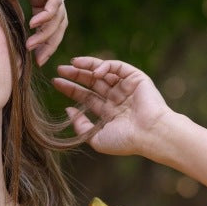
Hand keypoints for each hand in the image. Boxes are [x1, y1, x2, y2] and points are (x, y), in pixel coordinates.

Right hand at [0, 0, 66, 65]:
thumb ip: (14, 11)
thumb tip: (19, 32)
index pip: (49, 24)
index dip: (44, 42)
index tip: (34, 58)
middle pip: (59, 24)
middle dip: (50, 44)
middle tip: (40, 60)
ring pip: (58, 17)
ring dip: (46, 34)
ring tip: (32, 45)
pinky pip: (54, 3)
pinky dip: (46, 17)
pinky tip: (34, 26)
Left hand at [52, 56, 173, 156]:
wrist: (150, 134)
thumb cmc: (125, 141)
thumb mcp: (96, 138)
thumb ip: (81, 125)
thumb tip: (68, 110)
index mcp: (109, 113)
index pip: (87, 98)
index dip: (71, 90)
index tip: (56, 83)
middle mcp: (117, 99)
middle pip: (92, 84)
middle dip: (76, 76)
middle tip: (59, 70)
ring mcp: (126, 88)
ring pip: (103, 72)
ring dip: (87, 67)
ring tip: (71, 64)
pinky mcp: (135, 78)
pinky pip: (117, 67)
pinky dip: (104, 66)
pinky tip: (94, 71)